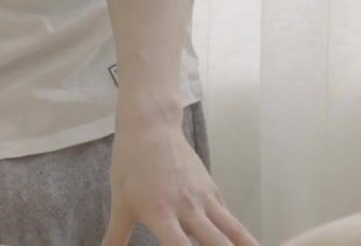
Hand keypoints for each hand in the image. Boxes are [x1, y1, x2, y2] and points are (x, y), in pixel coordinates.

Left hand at [102, 117, 258, 245]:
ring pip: (234, 230)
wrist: (151, 127)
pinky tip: (245, 245)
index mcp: (161, 212)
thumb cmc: (131, 165)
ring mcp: (205, 198)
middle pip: (217, 242)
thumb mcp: (121, 203)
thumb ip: (115, 238)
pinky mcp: (213, 191)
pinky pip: (229, 219)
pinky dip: (239, 236)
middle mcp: (188, 207)